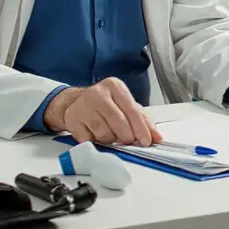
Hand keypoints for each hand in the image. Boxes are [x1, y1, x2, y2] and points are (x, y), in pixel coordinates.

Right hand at [44, 78, 164, 145]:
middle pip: (119, 122)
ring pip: (104, 133)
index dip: (141, 129)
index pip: (132, 110)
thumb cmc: (104, 104)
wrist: (73, 102)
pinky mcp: (72, 120)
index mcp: (114, 86)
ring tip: (110, 133)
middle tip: (128, 140)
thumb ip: (142, 120)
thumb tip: (156, 137)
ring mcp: (83, 106)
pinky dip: (96, 142)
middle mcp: (98, 93)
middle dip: (127, 137)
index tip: (146, 141)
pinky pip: (89, 140)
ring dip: (111, 139)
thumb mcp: (124, 105)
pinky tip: (95, 134)